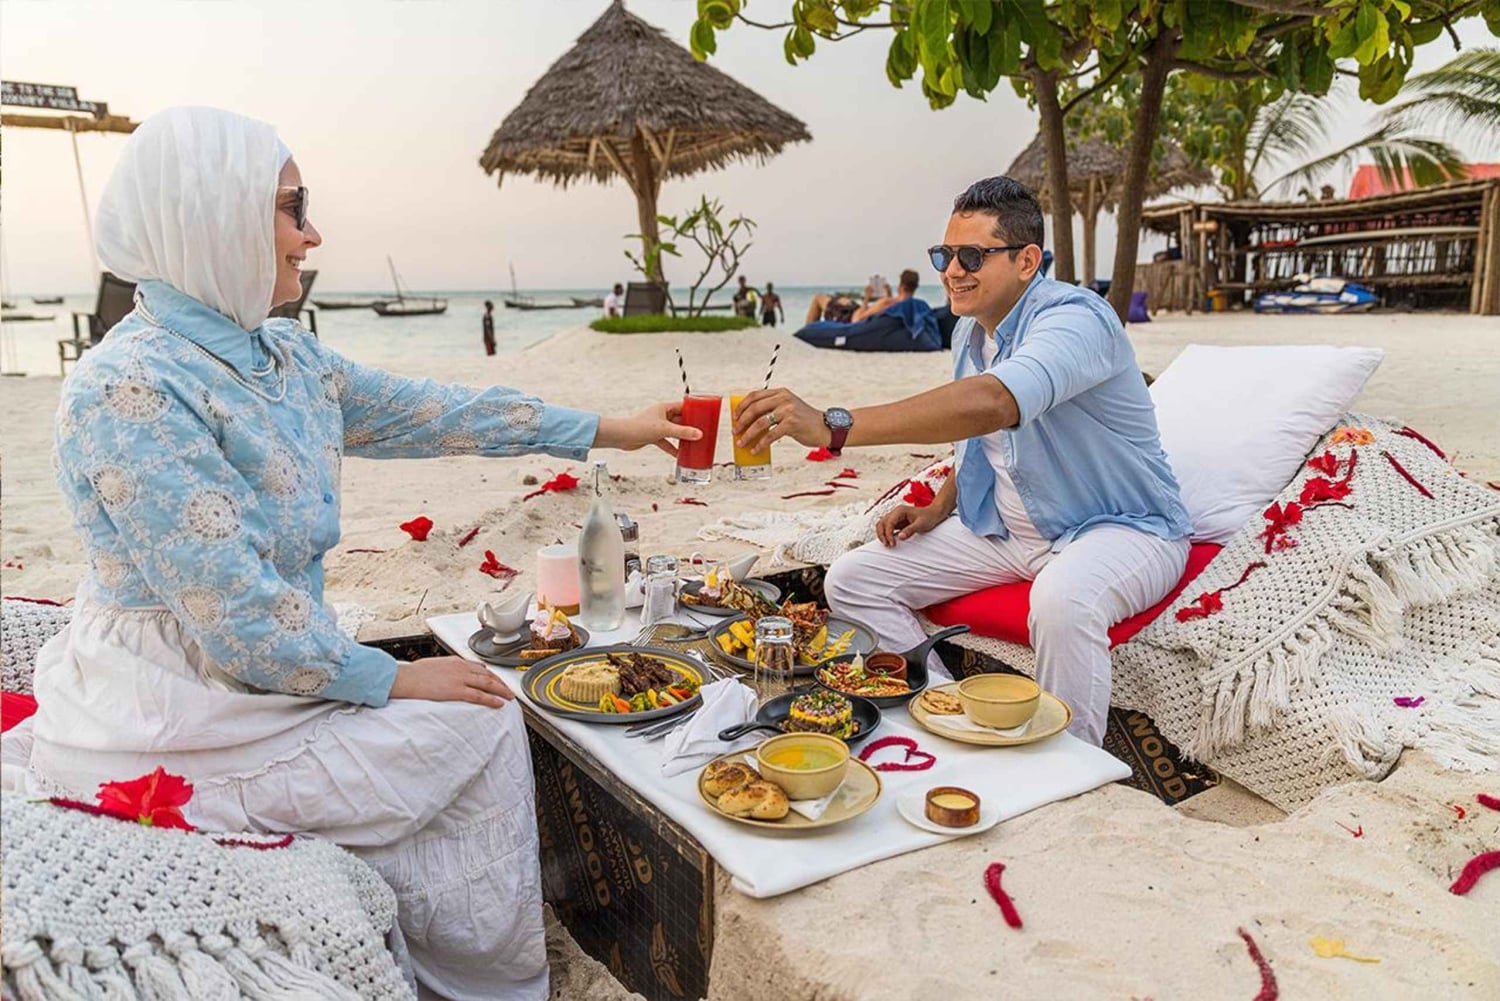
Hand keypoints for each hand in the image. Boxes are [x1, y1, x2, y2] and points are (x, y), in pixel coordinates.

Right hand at [389, 656, 515, 707]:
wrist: (406, 678)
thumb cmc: (414, 674)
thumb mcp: (433, 666)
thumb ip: (445, 670)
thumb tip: (447, 676)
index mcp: (455, 661)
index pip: (478, 667)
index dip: (490, 675)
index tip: (496, 680)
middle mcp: (461, 668)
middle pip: (487, 675)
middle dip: (500, 683)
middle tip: (508, 690)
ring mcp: (460, 679)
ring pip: (488, 684)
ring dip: (501, 690)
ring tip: (509, 697)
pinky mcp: (457, 690)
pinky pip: (479, 695)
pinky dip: (491, 699)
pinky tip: (499, 703)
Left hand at [595, 402, 702, 456]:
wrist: (621, 437)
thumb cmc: (640, 427)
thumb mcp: (664, 429)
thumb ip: (682, 432)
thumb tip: (699, 435)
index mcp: (664, 408)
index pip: (683, 406)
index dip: (694, 410)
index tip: (705, 415)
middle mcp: (661, 416)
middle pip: (681, 420)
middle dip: (691, 426)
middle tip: (703, 431)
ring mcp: (657, 427)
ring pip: (675, 432)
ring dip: (683, 438)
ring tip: (695, 443)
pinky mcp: (653, 437)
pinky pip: (667, 442)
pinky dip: (673, 448)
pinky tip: (681, 455)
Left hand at [732, 388, 829, 454]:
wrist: (825, 427)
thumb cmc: (804, 421)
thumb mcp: (788, 408)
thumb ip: (772, 409)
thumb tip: (749, 422)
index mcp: (781, 393)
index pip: (755, 395)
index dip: (742, 406)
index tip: (735, 417)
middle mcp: (784, 399)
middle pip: (755, 408)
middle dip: (742, 422)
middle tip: (735, 432)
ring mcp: (788, 411)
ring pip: (760, 423)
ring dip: (748, 434)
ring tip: (742, 443)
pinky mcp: (792, 424)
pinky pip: (770, 435)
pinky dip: (760, 444)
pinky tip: (755, 450)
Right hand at [875, 503, 947, 546]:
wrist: (934, 514)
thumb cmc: (929, 517)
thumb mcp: (921, 524)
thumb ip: (910, 530)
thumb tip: (899, 537)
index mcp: (900, 511)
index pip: (889, 522)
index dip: (888, 534)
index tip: (892, 543)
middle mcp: (895, 512)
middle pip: (881, 523)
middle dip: (882, 534)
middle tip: (887, 545)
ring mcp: (895, 517)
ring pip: (882, 525)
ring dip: (882, 534)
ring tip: (887, 544)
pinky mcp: (896, 522)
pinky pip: (887, 528)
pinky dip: (885, 534)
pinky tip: (889, 541)